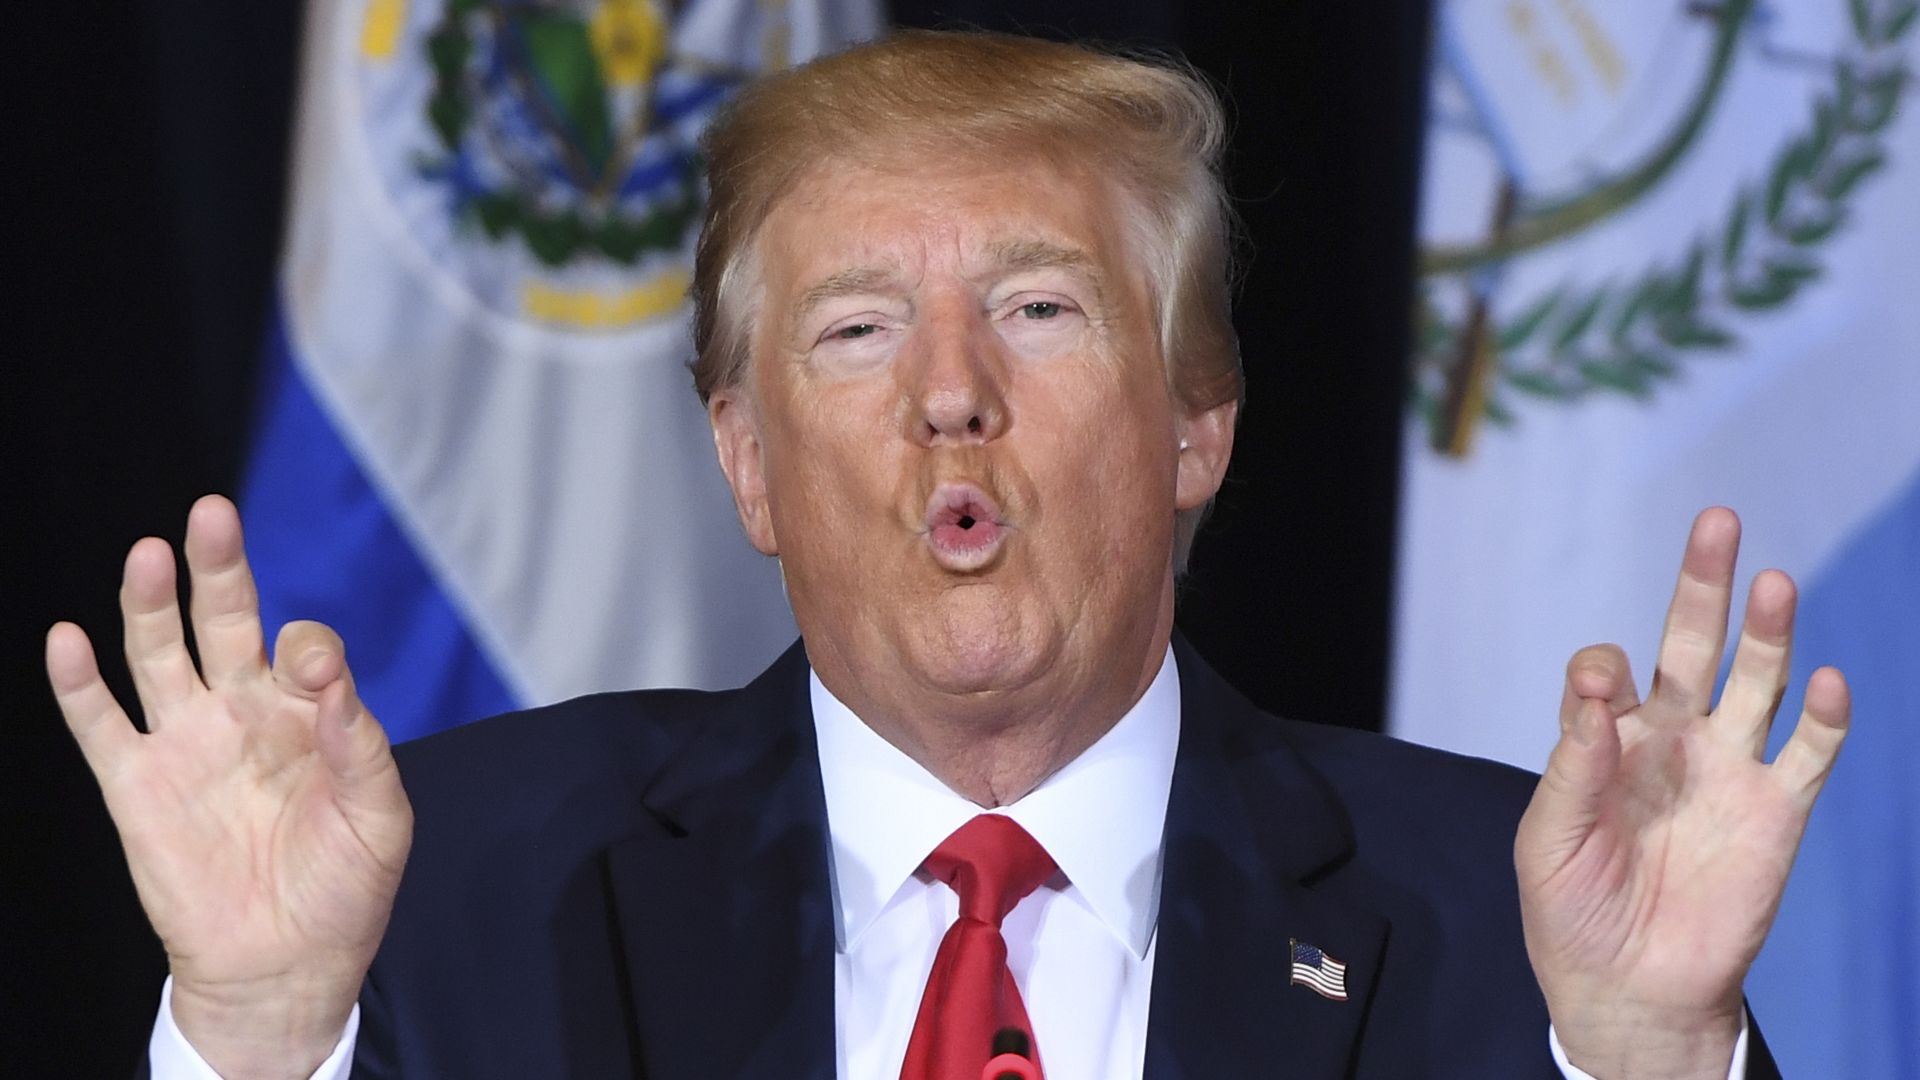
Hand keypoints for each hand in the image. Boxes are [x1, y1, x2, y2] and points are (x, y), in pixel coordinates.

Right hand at [46, 495, 411, 1079]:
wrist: (286, 964)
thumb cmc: (347, 888)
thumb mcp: (381, 818)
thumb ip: (362, 745)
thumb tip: (331, 678)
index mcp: (310, 713)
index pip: (304, 648)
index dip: (309, 649)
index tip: (314, 673)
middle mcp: (244, 712)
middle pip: (225, 620)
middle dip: (220, 568)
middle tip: (213, 513)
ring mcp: (187, 742)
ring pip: (159, 654)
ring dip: (151, 605)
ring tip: (150, 555)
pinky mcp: (137, 785)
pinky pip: (100, 725)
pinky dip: (79, 684)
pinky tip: (67, 639)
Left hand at [1515, 507, 1849, 1079]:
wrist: (1628, 987)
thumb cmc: (1572, 909)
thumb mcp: (1548, 839)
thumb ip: (1573, 766)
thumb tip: (1600, 693)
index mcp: (1607, 739)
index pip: (1609, 669)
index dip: (1603, 668)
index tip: (1599, 688)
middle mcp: (1672, 739)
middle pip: (1692, 644)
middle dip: (1703, 584)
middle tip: (1717, 521)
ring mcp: (1727, 770)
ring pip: (1756, 683)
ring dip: (1767, 633)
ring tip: (1774, 582)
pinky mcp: (1775, 812)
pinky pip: (1807, 755)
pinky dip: (1822, 717)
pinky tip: (1826, 678)